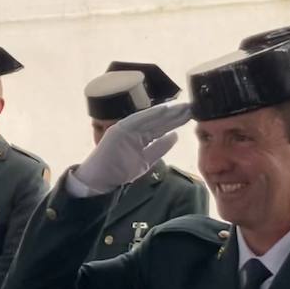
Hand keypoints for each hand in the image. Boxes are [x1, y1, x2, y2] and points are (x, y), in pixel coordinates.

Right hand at [73, 102, 191, 193]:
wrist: (98, 181)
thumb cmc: (118, 173)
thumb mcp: (145, 161)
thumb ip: (158, 148)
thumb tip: (174, 136)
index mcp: (139, 137)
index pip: (160, 128)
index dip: (174, 121)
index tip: (189, 115)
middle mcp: (133, 131)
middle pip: (158, 122)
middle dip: (174, 115)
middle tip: (191, 107)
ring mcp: (125, 129)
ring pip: (150, 119)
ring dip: (166, 112)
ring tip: (182, 107)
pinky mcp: (119, 130)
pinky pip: (136, 120)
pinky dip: (150, 114)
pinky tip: (164, 109)